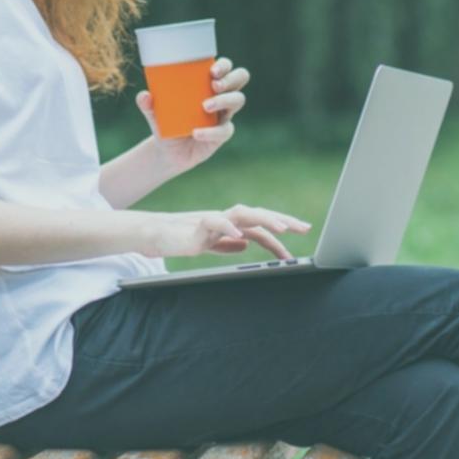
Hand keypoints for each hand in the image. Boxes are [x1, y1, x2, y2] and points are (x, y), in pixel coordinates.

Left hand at [137, 56, 248, 175]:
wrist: (168, 152)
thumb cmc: (165, 123)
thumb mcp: (154, 113)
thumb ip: (148, 105)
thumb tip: (144, 96)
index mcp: (207, 83)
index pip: (225, 67)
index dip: (224, 65)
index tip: (211, 71)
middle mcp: (221, 95)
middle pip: (240, 78)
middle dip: (230, 78)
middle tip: (214, 85)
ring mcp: (224, 114)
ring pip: (238, 100)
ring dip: (224, 100)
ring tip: (205, 106)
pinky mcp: (222, 134)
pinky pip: (224, 130)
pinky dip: (210, 131)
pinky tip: (196, 132)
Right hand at [145, 204, 311, 259]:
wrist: (153, 235)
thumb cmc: (180, 239)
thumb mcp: (208, 244)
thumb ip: (226, 244)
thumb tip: (244, 245)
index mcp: (230, 225)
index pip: (260, 226)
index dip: (279, 234)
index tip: (297, 243)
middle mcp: (225, 219)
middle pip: (259, 215)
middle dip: (283, 220)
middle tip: (304, 228)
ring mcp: (213, 220)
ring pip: (243, 214)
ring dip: (264, 220)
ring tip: (282, 229)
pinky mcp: (197, 226)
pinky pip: (215, 223)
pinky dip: (228, 228)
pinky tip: (240, 236)